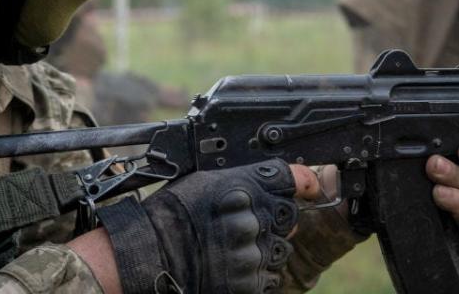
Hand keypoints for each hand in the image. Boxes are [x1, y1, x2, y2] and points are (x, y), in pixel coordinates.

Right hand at [95, 160, 318, 293]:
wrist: (151, 257)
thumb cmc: (174, 214)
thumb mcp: (209, 179)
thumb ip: (247, 177)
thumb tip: (281, 176)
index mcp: (246, 188)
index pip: (295, 180)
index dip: (303, 184)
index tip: (307, 188)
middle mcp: (255, 219)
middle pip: (290, 216)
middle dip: (276, 220)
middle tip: (247, 225)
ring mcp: (254, 253)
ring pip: (281, 248)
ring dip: (266, 248)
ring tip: (234, 248)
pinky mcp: (250, 283)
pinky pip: (270, 276)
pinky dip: (257, 273)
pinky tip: (232, 266)